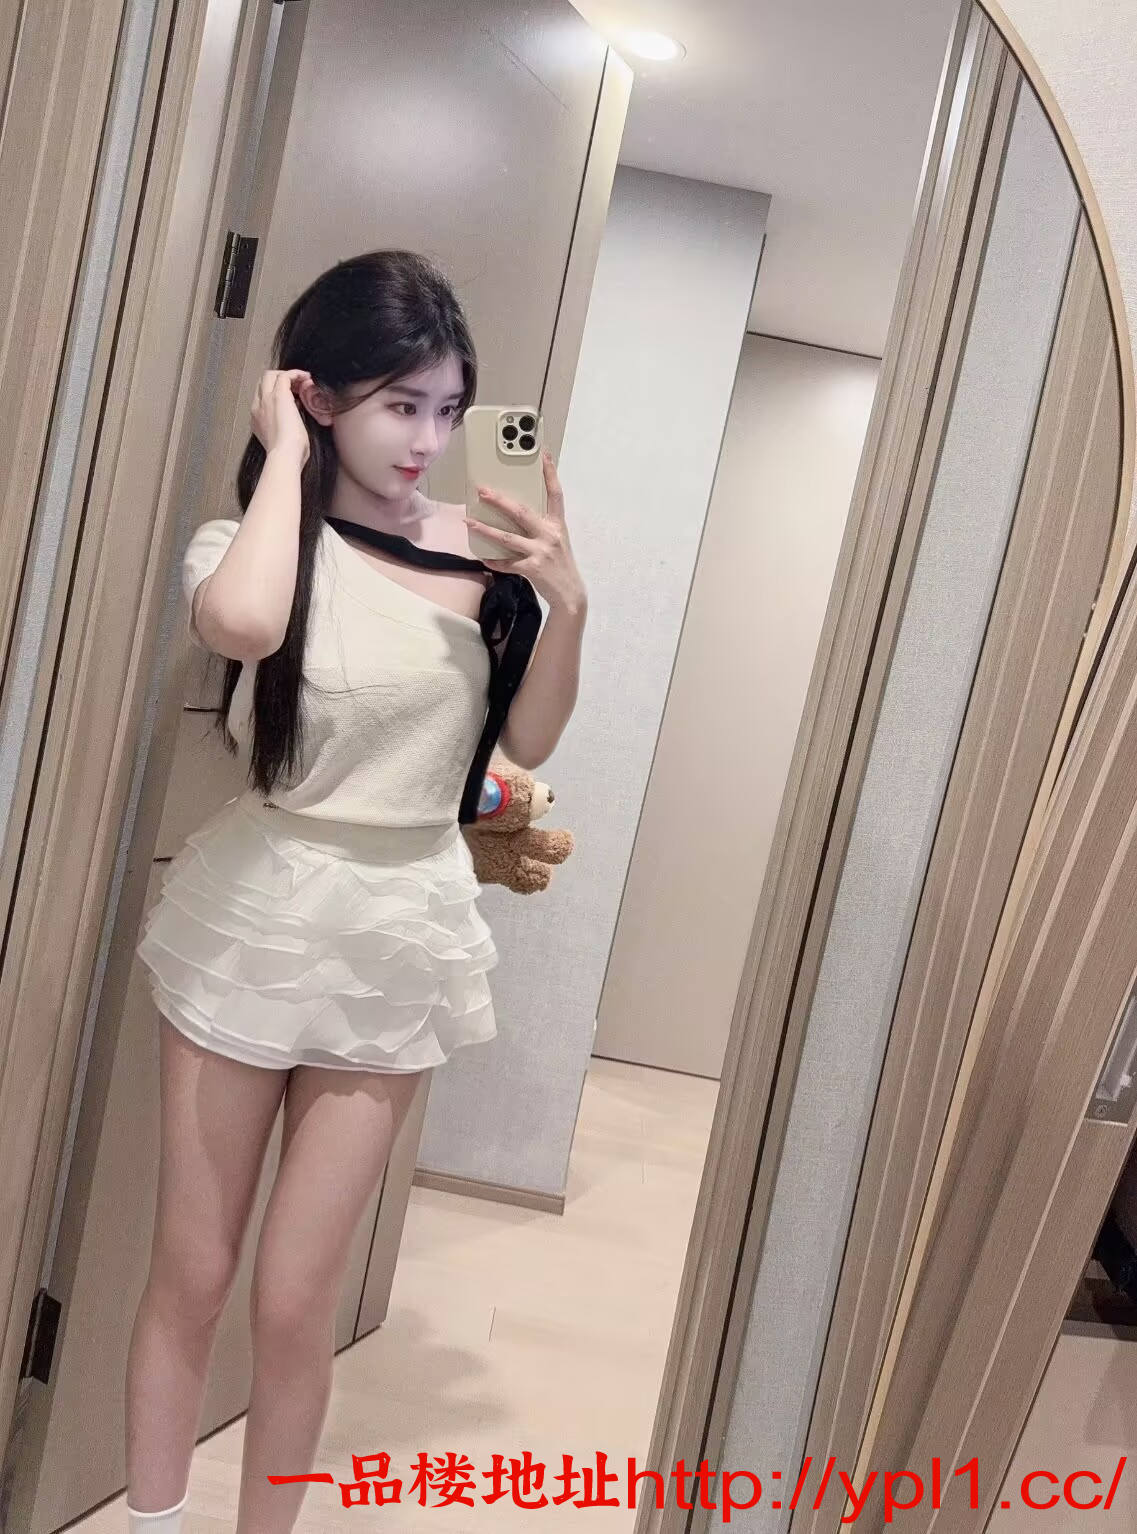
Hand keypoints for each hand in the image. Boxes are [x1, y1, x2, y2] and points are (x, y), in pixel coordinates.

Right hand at [251, 368, 312, 467]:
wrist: (285, 455)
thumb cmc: (288, 455)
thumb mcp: (283, 442)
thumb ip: (285, 431)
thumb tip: (295, 425)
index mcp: (257, 420)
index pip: (263, 398)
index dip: (277, 394)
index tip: (293, 399)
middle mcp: (258, 407)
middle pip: (263, 383)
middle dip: (279, 380)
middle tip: (297, 386)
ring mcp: (266, 400)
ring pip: (270, 376)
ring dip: (287, 376)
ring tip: (303, 381)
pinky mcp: (278, 395)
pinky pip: (284, 375)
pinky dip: (296, 374)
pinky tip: (307, 378)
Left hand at [466, 452, 585, 613]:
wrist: (570, 594)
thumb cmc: (560, 565)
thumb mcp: (557, 540)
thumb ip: (541, 526)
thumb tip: (516, 514)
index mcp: (557, 525)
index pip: (556, 494)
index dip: (550, 474)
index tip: (544, 455)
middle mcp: (549, 535)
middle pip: (521, 512)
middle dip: (499, 501)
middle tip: (482, 490)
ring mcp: (541, 552)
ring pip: (508, 538)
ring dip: (485, 529)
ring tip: (469, 522)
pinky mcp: (532, 569)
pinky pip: (507, 563)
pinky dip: (493, 561)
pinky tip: (482, 557)